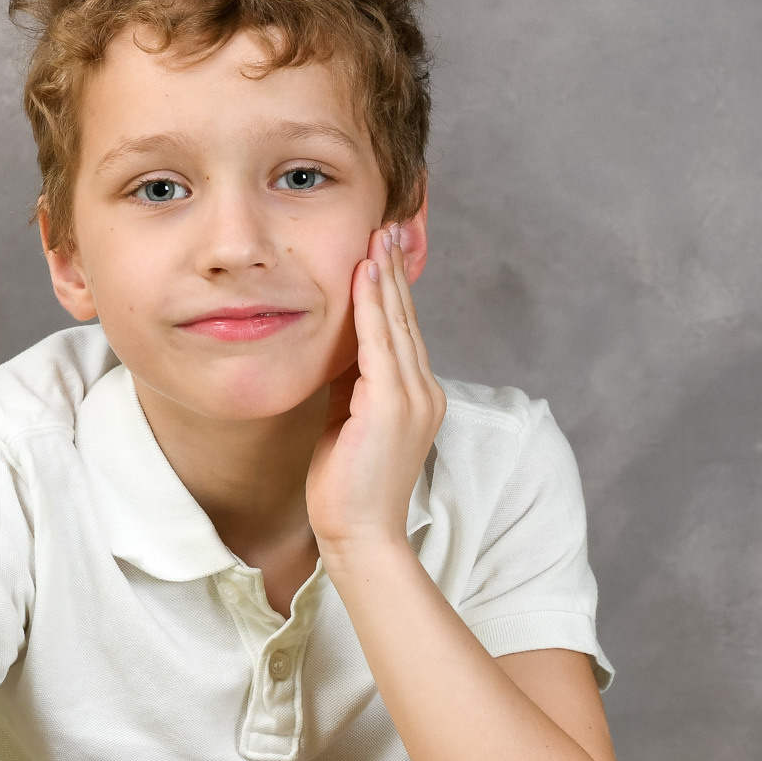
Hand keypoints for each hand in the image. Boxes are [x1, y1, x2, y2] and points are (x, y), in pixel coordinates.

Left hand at [306, 223, 446, 556]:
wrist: (360, 534)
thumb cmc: (348, 488)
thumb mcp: (349, 422)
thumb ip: (350, 384)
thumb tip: (337, 350)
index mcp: (417, 398)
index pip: (405, 333)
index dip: (394, 290)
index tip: (383, 252)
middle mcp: (424, 392)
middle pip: (407, 319)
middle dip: (394, 270)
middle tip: (386, 226)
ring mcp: (413, 398)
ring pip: (397, 323)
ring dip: (385, 276)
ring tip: (377, 236)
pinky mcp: (391, 405)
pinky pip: (380, 342)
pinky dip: (372, 305)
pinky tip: (364, 274)